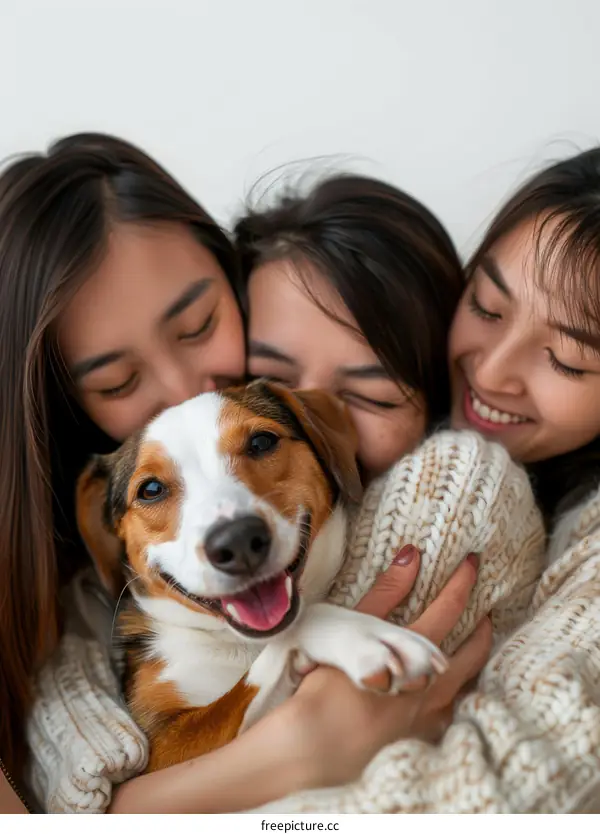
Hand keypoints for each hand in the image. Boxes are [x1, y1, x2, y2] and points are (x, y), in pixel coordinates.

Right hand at [275, 549, 491, 790]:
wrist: (313, 747)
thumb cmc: (328, 683)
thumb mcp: (354, 628)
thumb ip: (387, 592)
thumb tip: (412, 554)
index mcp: (417, 655)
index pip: (450, 609)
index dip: (463, 582)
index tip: (473, 562)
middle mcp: (433, 688)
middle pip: (472, 654)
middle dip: (482, 630)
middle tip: (487, 615)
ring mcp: (429, 719)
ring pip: (464, 689)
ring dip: (468, 668)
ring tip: (464, 655)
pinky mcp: (418, 742)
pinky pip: (445, 718)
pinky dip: (447, 702)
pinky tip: (438, 700)